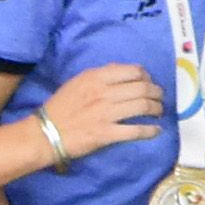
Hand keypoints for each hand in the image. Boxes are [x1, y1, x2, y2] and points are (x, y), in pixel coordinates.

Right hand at [39, 61, 165, 159]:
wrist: (44, 133)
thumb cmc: (60, 107)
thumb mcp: (77, 83)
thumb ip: (99, 76)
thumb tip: (121, 70)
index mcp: (95, 78)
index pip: (133, 71)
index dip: (147, 77)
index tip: (150, 82)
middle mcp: (103, 93)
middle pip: (142, 88)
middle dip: (156, 93)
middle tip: (159, 98)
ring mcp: (106, 113)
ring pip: (143, 106)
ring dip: (156, 109)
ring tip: (159, 112)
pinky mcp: (106, 133)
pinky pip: (136, 130)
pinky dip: (150, 130)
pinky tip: (156, 130)